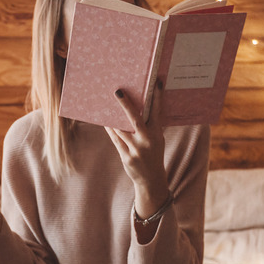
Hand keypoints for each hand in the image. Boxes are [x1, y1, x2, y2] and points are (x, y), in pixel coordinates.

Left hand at [105, 81, 169, 217]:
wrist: (151, 180)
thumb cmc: (153, 155)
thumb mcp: (157, 140)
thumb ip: (149, 127)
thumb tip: (134, 109)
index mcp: (157, 134)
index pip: (157, 112)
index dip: (157, 97)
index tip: (157, 83)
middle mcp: (147, 141)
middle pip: (135, 120)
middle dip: (126, 105)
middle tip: (118, 92)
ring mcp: (136, 150)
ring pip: (121, 129)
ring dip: (113, 117)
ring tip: (106, 105)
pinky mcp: (126, 157)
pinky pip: (116, 140)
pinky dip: (111, 130)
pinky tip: (105, 121)